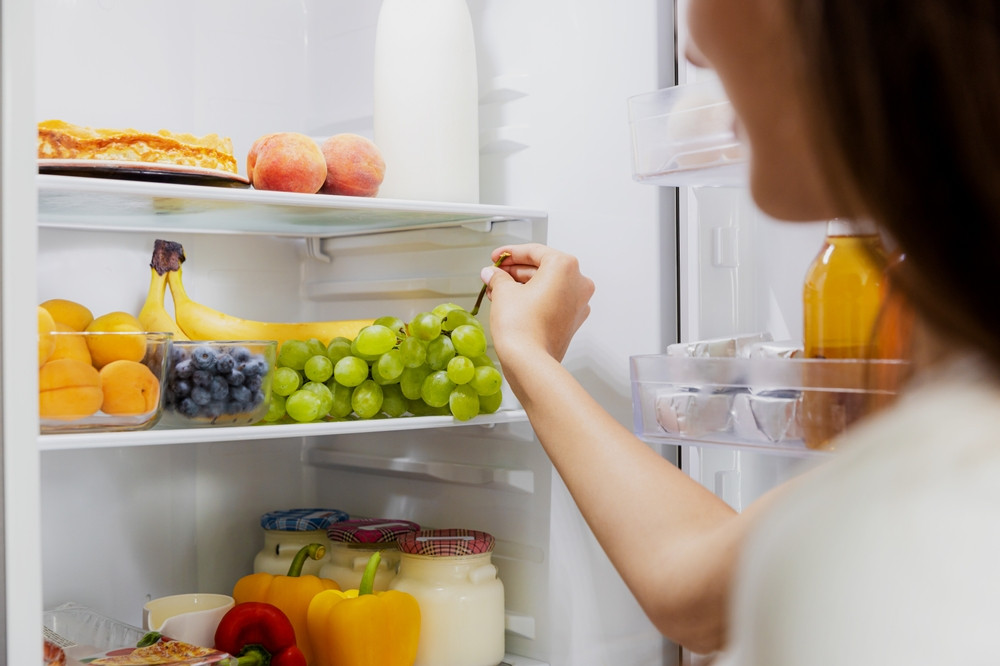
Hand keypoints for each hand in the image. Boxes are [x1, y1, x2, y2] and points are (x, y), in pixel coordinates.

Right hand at [480, 243, 594, 363]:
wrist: (529, 361)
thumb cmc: (521, 326)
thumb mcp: (504, 291)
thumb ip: (498, 277)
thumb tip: (492, 274)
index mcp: (565, 267)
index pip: (534, 252)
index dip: (510, 253)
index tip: (497, 257)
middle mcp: (578, 283)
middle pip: (543, 268)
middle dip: (515, 271)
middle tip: (495, 274)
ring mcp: (578, 303)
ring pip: (547, 286)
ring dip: (522, 286)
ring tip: (498, 290)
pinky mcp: (572, 320)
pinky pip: (552, 301)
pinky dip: (534, 299)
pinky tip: (512, 302)